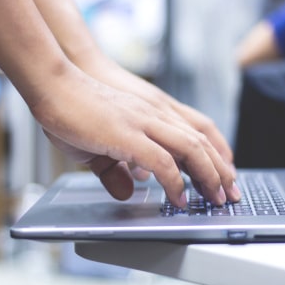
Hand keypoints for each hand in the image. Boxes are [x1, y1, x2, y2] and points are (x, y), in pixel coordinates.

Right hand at [31, 65, 239, 206]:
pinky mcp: (128, 135)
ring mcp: (143, 123)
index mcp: (152, 114)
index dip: (214, 156)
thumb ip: (116, 169)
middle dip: (221, 170)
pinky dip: (175, 182)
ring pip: (191, 150)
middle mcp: (154, 115)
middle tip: (231, 194)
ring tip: (216, 198)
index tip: (223, 177)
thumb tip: (128, 190)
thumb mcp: (98, 147)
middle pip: (202, 142)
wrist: (53, 85)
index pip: (196, 134)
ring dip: (209, 176)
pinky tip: (179, 198)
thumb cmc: (73, 110)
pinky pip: (162, 162)